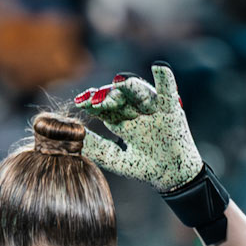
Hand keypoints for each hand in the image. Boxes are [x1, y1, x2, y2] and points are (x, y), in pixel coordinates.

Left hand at [73, 64, 229, 243]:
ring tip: (118, 85)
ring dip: (128, 87)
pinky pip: (168, 91)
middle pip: (119, 97)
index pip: (104, 107)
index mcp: (121, 120)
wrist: (171, 177)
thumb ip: (96, 148)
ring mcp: (153, 108)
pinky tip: (159, 68)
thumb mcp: (116, 159)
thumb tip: (74, 138)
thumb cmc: (144, 168)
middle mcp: (135, 110)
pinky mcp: (171, 109)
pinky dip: (165, 79)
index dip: (92, 103)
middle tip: (94, 98)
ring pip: (139, 92)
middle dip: (106, 96)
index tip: (79, 102)